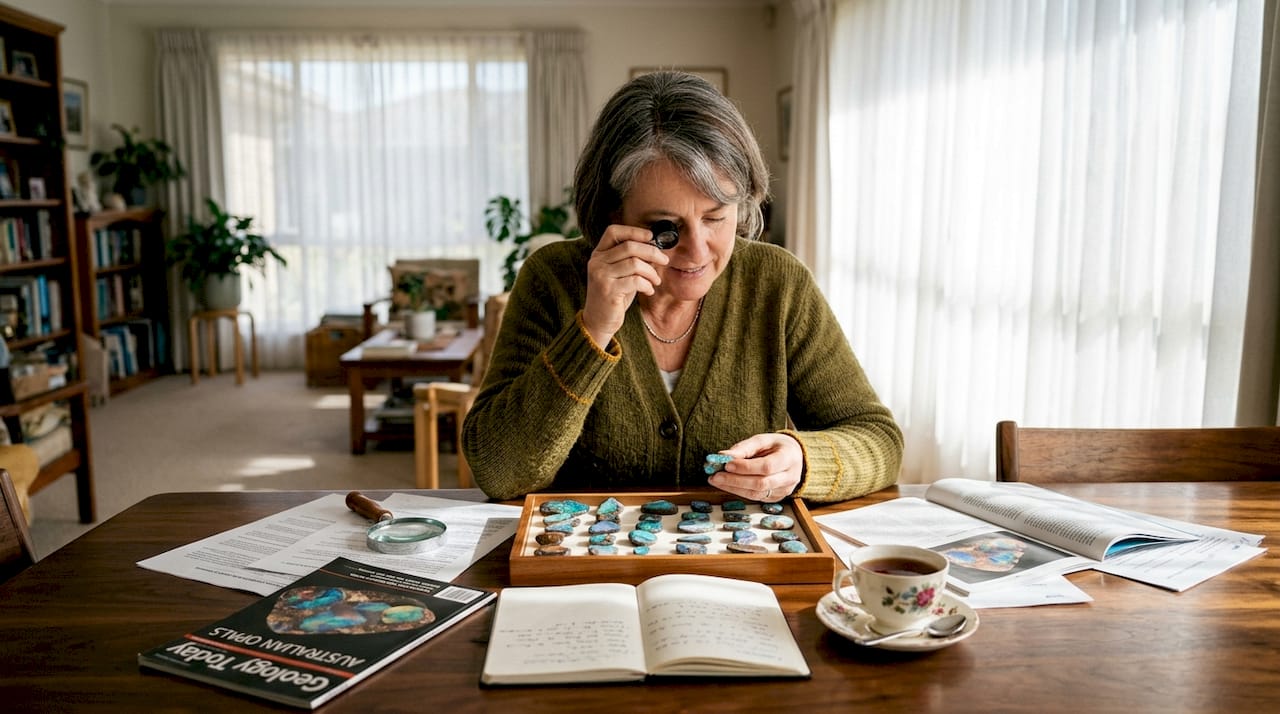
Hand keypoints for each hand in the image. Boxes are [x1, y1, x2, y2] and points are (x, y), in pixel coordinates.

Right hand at [581, 225, 668, 346]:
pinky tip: (649, 291)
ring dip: (651, 272)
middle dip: (652, 252)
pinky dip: (647, 284)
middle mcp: (596, 262)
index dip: (634, 231)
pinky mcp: (608, 291)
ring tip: (656, 281)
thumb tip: (655, 247)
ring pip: (635, 263)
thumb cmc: (614, 296)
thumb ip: (631, 259)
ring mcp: (601, 276)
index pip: (613, 231)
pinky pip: (635, 280)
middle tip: (664, 260)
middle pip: (629, 246)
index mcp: (598, 254)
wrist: (599, 321)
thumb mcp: (621, 274)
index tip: (651, 237)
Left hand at [706, 433, 803, 501]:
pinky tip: (726, 485)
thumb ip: (744, 448)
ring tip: (716, 480)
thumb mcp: (763, 440)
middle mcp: (790, 477)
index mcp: (789, 458)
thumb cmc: (777, 446)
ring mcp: (784, 490)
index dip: (746, 467)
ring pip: (756, 494)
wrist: (794, 457)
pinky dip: (739, 492)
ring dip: (733, 488)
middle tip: (715, 476)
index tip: (727, 464)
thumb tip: (723, 456)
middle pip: (761, 483)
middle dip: (735, 480)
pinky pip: (755, 497)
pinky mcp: (775, 498)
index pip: (767, 467)